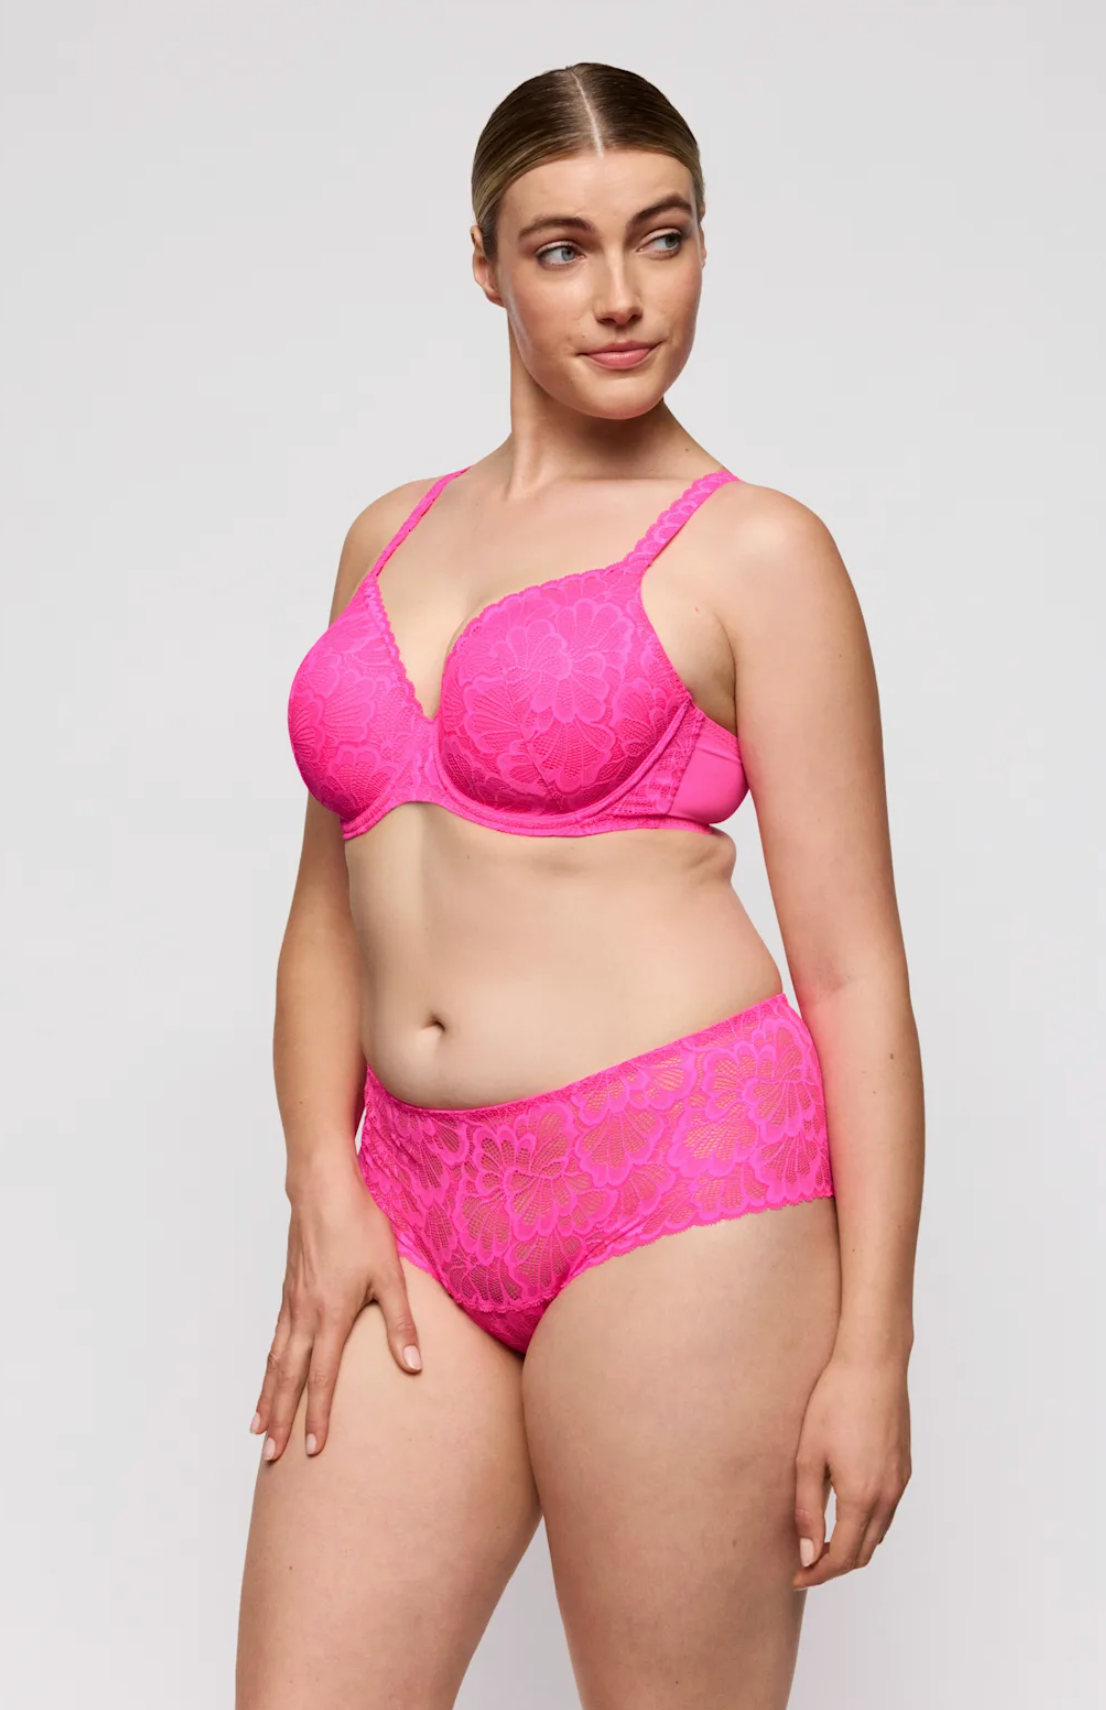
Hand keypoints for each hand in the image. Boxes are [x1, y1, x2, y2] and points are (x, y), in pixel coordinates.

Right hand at [249, 1155, 422, 1462]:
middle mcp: (304, 1316)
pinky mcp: (288, 1292)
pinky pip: (274, 1340)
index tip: (313, 1450)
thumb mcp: (390, 1274)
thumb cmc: (360, 1227)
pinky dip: (268, 1367)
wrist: (323, 1191)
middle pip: (289, 1379)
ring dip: (267, 1398)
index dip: (317, 1416)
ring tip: (258, 1430)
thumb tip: (414, 1366)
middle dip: (280, 1420)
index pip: (322, 1378)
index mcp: (331, 1317)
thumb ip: (400, 1323)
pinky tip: (269, 1375)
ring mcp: (291, 1304)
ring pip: (275, 1362)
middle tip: (271, 1457)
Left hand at [791, 1350, 911, 1587]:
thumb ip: (807, 1509)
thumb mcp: (809, 1455)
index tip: (797, 1577)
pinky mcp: (904, 1467)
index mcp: (862, 1497)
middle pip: (863, 1552)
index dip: (818, 1574)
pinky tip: (846, 1510)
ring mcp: (900, 1482)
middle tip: (805, 1563)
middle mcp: (887, 1496)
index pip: (842, 1557)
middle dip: (835, 1565)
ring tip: (822, 1540)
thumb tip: (808, 1553)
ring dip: (853, 1546)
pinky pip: (888, 1511)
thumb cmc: (836, 1400)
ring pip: (878, 1534)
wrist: (873, 1363)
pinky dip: (868, 1524)